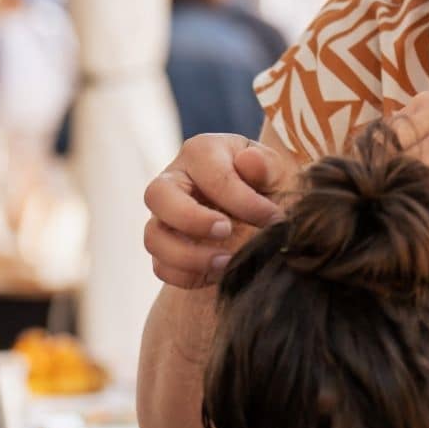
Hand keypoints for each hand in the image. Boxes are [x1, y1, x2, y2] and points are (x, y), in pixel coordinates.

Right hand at [143, 134, 290, 289]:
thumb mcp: (274, 170)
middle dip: (192, 219)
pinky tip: (218, 274)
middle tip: (227, 231)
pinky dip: (187, 275)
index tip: (273, 220)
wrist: (259, 210)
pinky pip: (161, 266)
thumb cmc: (265, 183)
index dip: (245, 202)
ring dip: (189, 256)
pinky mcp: (164, 246)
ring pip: (153, 237)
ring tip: (227, 263)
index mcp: (202, 152)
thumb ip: (266, 165)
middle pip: (157, 195)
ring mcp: (163, 215)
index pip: (214, 176)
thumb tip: (250, 160)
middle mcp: (173, 180)